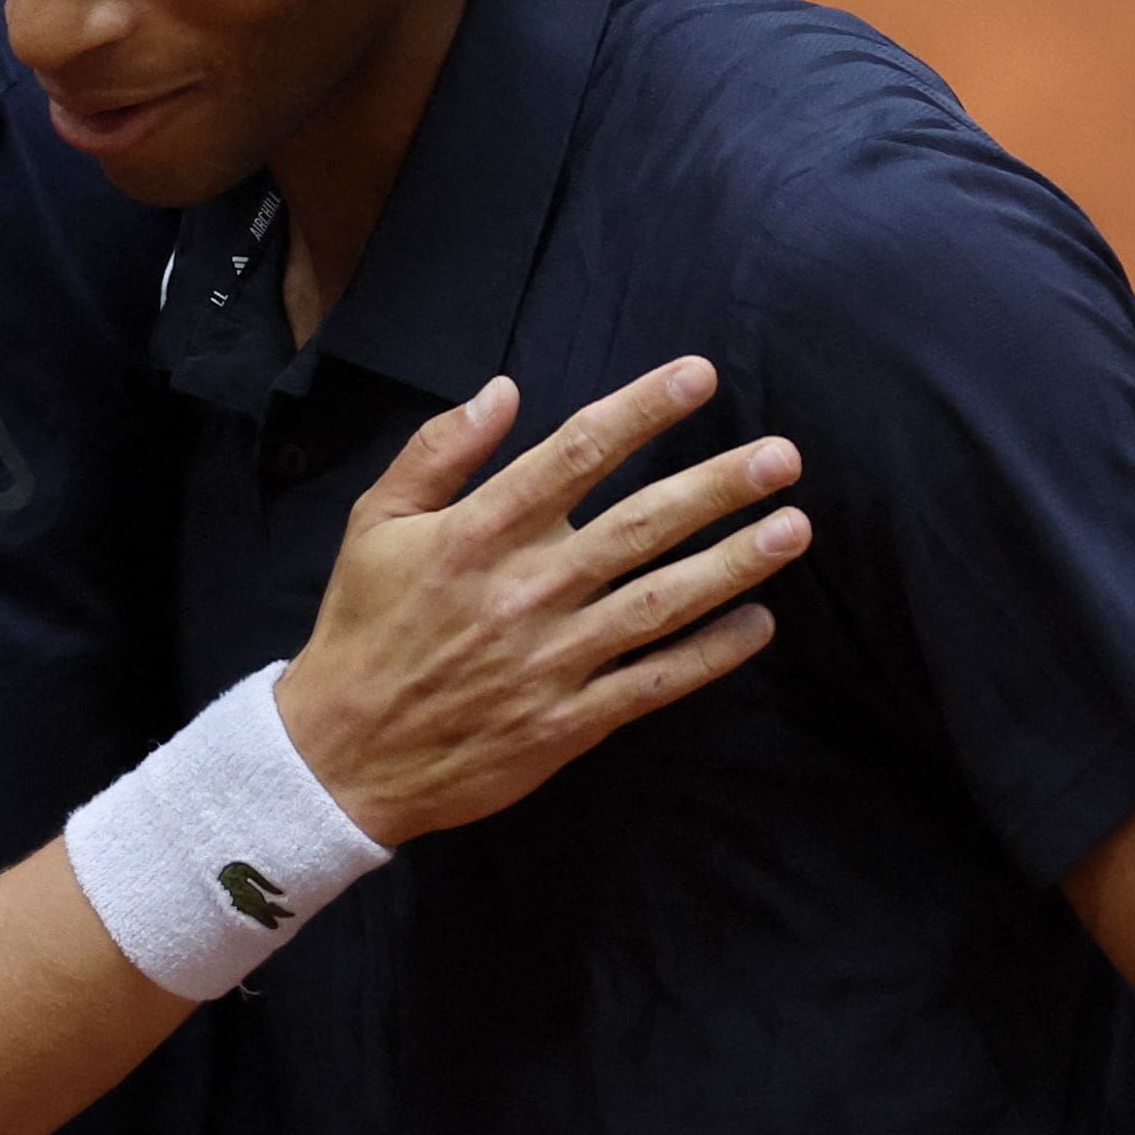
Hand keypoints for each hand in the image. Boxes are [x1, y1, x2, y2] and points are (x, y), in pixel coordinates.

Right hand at [274, 359, 804, 845]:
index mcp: (477, 533)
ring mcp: (552, 660)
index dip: (644, 410)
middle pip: (641, 526)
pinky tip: (759, 623)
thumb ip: (438, 451)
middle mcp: (525, 590)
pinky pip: (654, 682)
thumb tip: (503, 389)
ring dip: (735, 564)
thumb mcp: (374, 522)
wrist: (341, 756)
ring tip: (794, 527)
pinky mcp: (568, 722)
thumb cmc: (362, 628)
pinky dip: (711, 654)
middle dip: (718, 486)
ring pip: (662, 602)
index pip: (576, 454)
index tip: (700, 377)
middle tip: (783, 457)